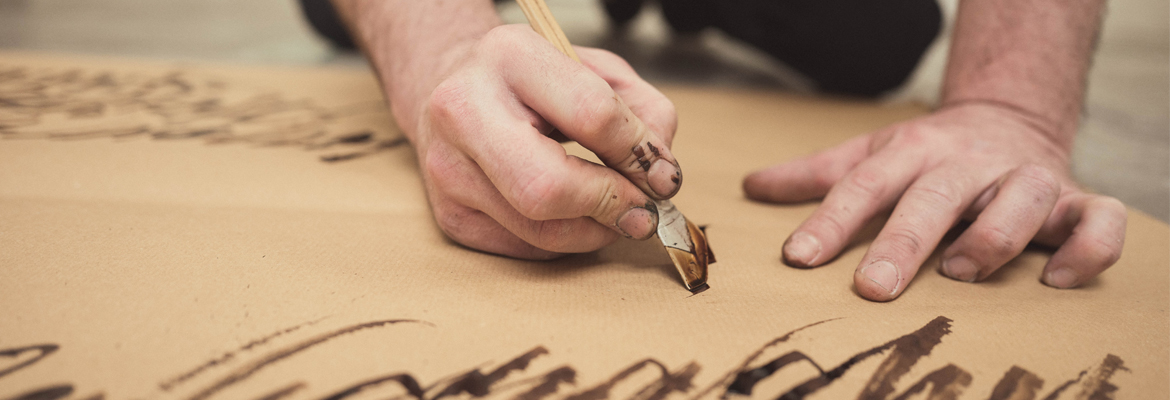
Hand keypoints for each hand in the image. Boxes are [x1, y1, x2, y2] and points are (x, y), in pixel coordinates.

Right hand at [407, 25, 681, 258]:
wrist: (450, 87)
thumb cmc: (531, 82)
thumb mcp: (595, 70)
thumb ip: (644, 111)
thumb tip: (660, 175)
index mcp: (511, 57)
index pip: (593, 115)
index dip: (639, 154)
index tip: (662, 175)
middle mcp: (464, 111)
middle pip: (549, 187)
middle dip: (610, 206)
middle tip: (641, 211)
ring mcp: (448, 169)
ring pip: (538, 232)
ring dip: (594, 233)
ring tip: (615, 215)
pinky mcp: (449, 214)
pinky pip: (524, 249)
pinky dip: (563, 243)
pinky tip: (572, 218)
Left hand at [743, 102, 1126, 300]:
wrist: (1009, 117)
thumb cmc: (929, 154)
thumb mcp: (872, 155)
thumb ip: (817, 176)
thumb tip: (753, 187)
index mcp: (912, 153)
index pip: (865, 186)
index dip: (831, 221)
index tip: (798, 258)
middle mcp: (968, 164)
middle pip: (935, 197)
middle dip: (904, 241)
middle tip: (874, 286)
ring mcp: (1024, 179)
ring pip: (1022, 199)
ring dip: (994, 235)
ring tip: (962, 271)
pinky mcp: (1076, 199)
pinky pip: (1099, 220)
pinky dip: (1088, 247)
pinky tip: (1056, 279)